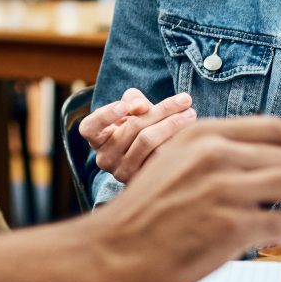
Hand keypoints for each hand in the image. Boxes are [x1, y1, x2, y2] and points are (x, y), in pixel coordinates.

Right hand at [78, 88, 197, 184]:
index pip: (90, 127)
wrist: (148, 158)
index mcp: (96, 138)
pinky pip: (160, 158)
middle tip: (186, 100)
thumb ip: (132, 100)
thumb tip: (140, 106)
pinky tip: (189, 134)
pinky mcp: (141, 182)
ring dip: (173, 124)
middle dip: (162, 110)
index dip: (105, 115)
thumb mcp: (129, 108)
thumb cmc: (135, 125)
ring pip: (148, 141)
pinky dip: (175, 142)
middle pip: (132, 127)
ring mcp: (122, 172)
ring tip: (191, 114)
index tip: (124, 106)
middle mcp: (104, 158)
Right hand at [93, 115, 280, 281]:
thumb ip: (216, 160)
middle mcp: (213, 154)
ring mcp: (221, 188)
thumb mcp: (175, 165)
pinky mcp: (228, 224)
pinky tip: (274, 237)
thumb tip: (266, 171)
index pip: (273, 128)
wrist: (111, 250)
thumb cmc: (143, 216)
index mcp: (201, 134)